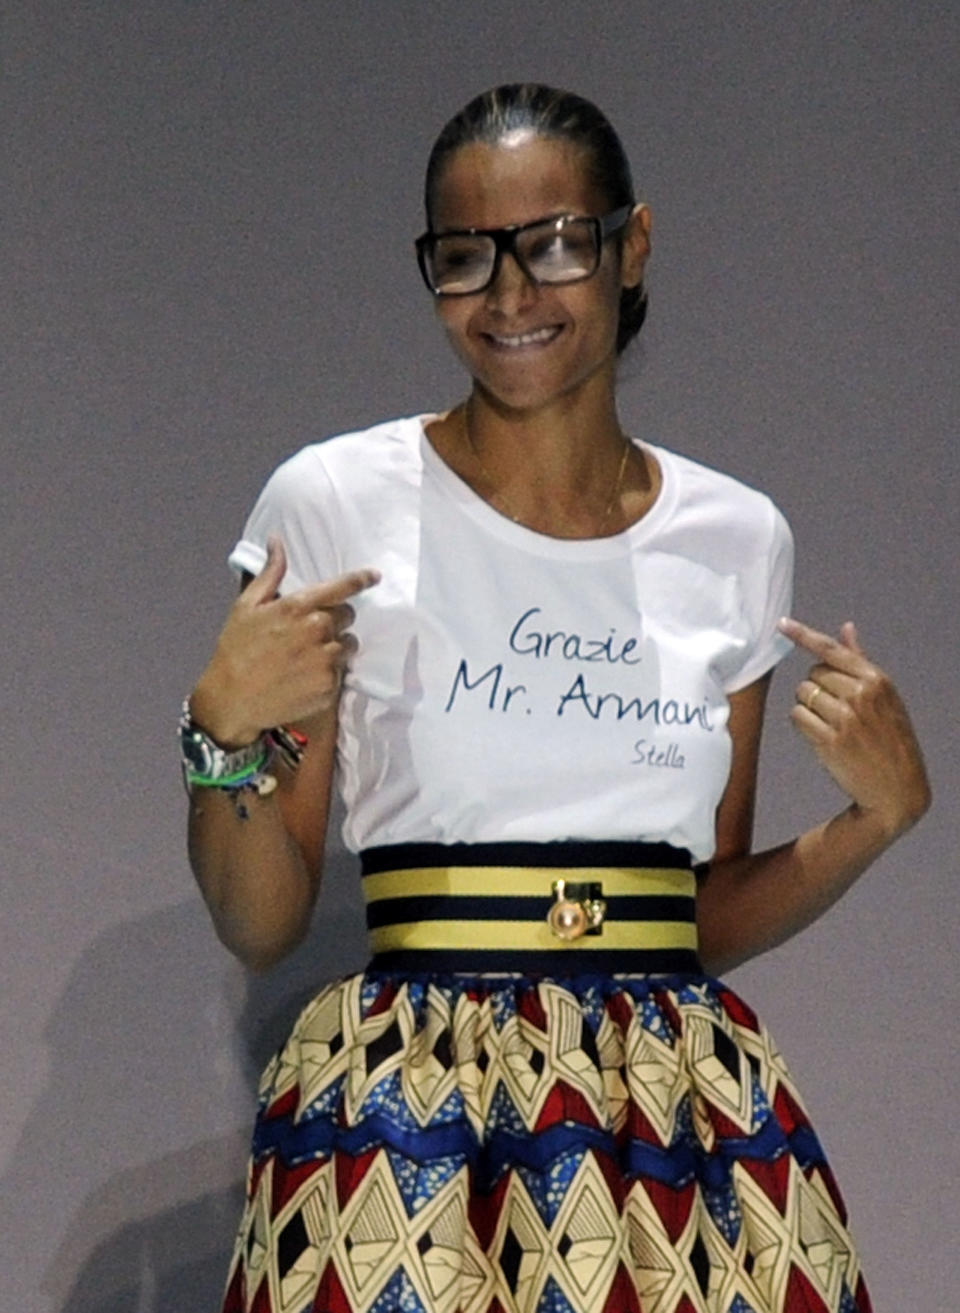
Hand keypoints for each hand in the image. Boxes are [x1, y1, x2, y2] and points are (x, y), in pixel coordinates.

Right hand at [190, 536, 379, 746]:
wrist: (233, 699)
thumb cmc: (236, 649)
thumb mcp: (246, 606)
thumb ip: (269, 573)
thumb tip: (276, 541)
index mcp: (297, 606)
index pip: (341, 588)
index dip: (361, 579)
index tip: (375, 576)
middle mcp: (316, 630)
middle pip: (347, 616)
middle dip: (335, 620)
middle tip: (311, 632)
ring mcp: (325, 659)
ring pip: (348, 644)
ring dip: (336, 646)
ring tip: (309, 656)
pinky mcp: (329, 685)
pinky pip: (342, 672)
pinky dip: (330, 672)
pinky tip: (307, 675)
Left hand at [778, 617, 930, 839]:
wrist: (897, 788)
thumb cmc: (890, 738)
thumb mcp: (885, 696)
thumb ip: (860, 661)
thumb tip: (846, 628)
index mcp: (877, 679)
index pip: (832, 651)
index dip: (803, 635)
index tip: (781, 624)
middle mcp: (861, 694)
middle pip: (813, 674)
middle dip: (817, 687)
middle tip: (836, 709)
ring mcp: (845, 718)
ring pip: (802, 694)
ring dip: (808, 706)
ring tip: (832, 723)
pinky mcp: (829, 740)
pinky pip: (797, 717)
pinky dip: (803, 724)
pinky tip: (822, 735)